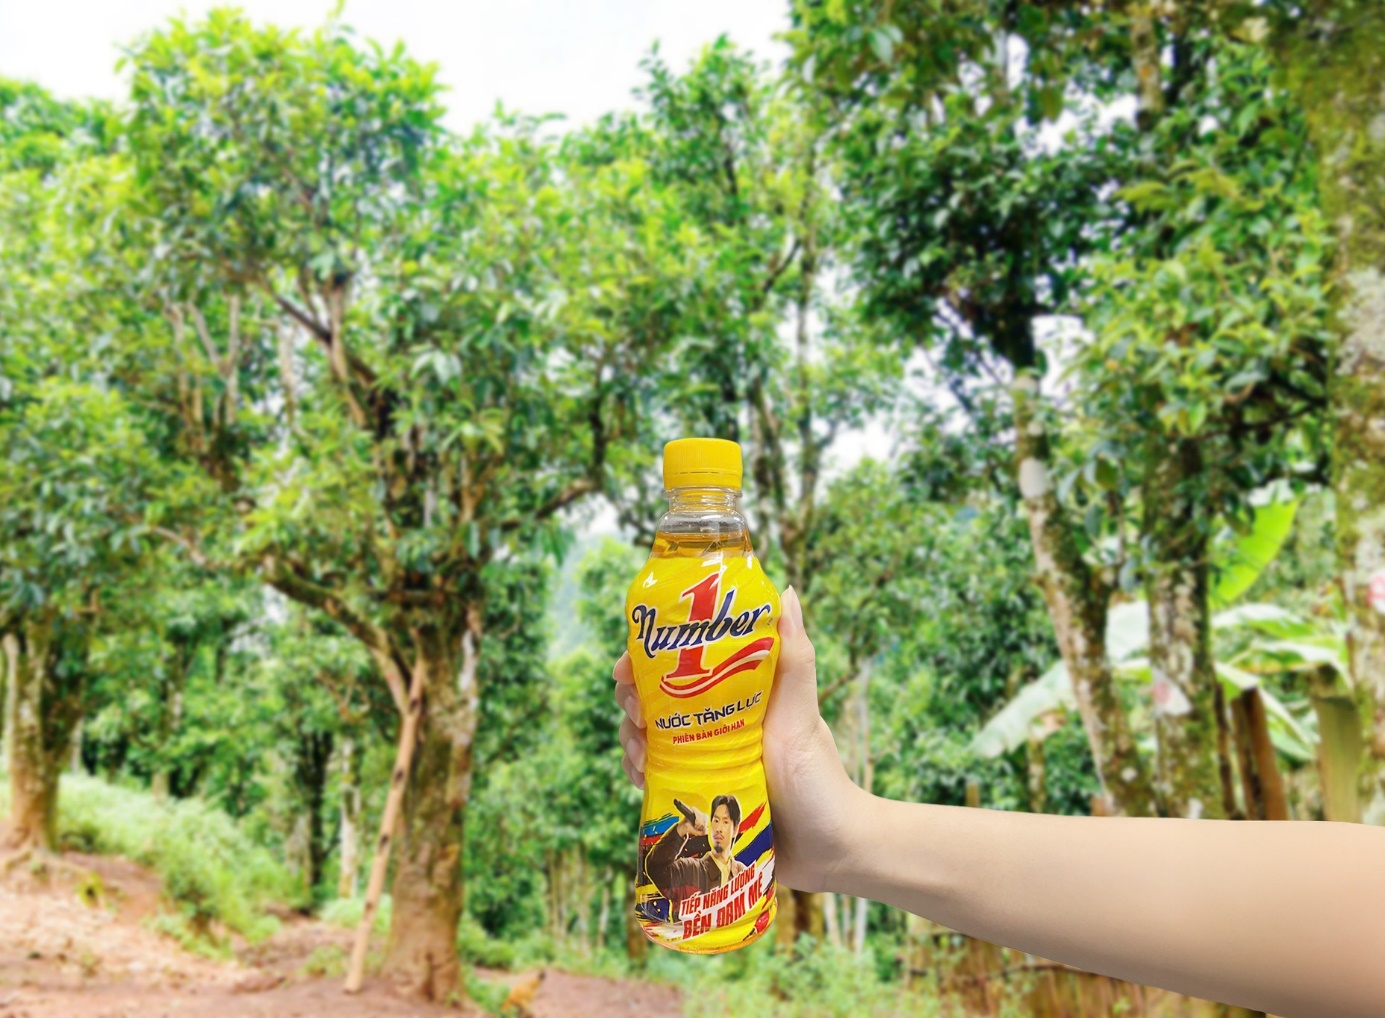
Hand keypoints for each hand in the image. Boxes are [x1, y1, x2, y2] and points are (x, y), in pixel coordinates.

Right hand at [614, 586, 867, 893]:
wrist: (829, 850)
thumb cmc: (820, 777)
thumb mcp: (801, 714)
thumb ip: (793, 656)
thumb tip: (784, 590)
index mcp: (732, 695)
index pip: (677, 662)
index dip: (645, 658)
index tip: (630, 665)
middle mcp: (710, 724)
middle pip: (650, 698)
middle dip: (631, 700)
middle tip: (637, 713)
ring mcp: (698, 762)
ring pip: (642, 738)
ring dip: (629, 738)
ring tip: (640, 753)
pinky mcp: (692, 798)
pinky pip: (649, 779)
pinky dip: (636, 773)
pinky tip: (641, 778)